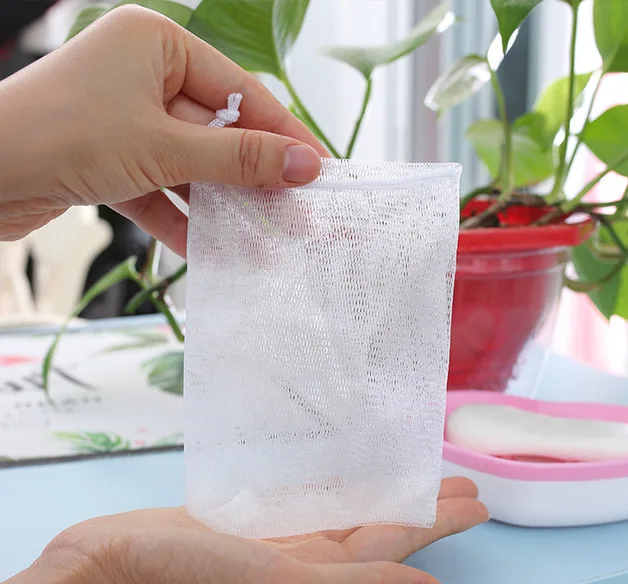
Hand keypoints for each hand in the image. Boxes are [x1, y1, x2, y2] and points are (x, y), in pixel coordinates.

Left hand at [0, 5, 324, 254]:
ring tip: (261, 240)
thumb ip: (239, 159)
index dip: (283, 134)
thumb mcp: (166, 147)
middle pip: (219, 133)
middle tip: (296, 214)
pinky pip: (160, 187)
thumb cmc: (62, 135)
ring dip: (221, 205)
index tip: (318, 169)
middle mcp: (143, 75)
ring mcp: (126, 118)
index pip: (241, 93)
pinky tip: (208, 248)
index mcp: (158, 44)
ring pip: (191, 165)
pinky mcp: (111, 158)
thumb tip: (304, 165)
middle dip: (254, 179)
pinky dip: (181, 217)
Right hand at [0, 477, 486, 583]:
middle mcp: (304, 562)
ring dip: (379, 491)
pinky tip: (339, 470)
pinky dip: (328, 484)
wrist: (108, 575)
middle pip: (379, 525)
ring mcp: (274, 541)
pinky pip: (302, 500)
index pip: (398, 545)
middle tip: (459, 479)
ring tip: (408, 469)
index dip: (440, 523)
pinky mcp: (245, 522)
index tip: (476, 500)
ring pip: (343, 511)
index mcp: (318, 580)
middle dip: (421, 505)